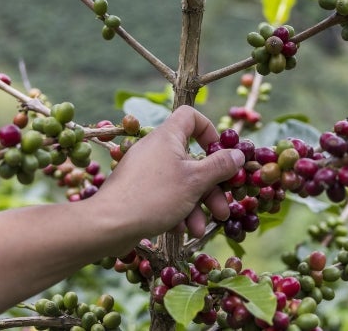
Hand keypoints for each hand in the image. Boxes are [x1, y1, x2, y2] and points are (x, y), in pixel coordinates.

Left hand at [92, 106, 244, 242]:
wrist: (109, 225)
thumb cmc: (155, 196)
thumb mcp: (195, 181)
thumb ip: (219, 166)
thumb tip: (238, 154)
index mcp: (167, 137)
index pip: (191, 116)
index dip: (209, 131)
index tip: (220, 154)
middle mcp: (155, 149)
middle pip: (192, 160)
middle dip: (210, 187)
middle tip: (222, 210)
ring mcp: (145, 171)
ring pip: (180, 183)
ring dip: (195, 206)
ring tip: (200, 229)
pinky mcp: (137, 191)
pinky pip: (164, 195)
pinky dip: (175, 211)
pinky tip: (178, 230)